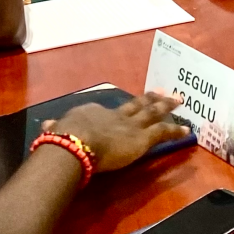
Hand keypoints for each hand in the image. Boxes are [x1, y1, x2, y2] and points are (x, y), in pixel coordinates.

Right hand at [48, 92, 186, 172]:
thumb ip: (55, 127)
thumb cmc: (65, 137)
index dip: (122, 109)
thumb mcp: (57, 128)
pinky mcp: (142, 137)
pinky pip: (162, 132)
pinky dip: (175, 130)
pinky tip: (186, 131)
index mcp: (94, 113)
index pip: (110, 111)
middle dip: (150, 98)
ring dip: (166, 106)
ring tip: (178, 101)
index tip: (128, 106)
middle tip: (162, 92)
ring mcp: (131, 125)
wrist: (77, 141)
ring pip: (153, 112)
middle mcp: (116, 115)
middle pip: (136, 104)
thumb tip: (47, 126)